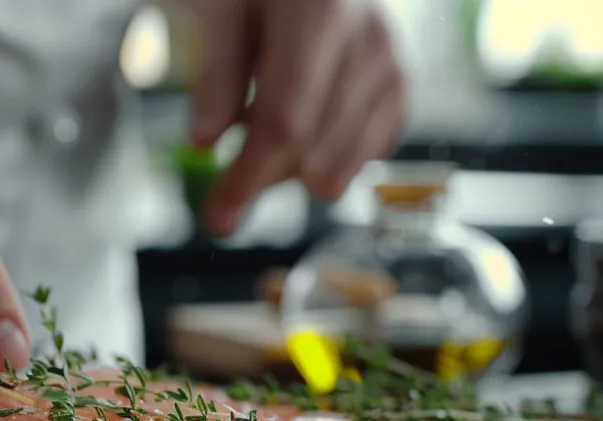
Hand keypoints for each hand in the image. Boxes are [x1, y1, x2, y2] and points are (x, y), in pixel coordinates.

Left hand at [183, 0, 405, 232]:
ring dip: (289, 168)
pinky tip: (297, 124)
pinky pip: (359, 158)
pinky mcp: (397, 85)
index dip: (248, 178)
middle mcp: (370, 38)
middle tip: (226, 167)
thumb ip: (213, 71)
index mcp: (321, 11)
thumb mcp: (216, 6)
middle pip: (313, 154)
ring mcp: (390, 63)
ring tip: (259, 122)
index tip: (217, 217)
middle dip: (261, 178)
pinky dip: (320, 157)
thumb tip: (205, 140)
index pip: (286, 121)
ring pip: (338, 167)